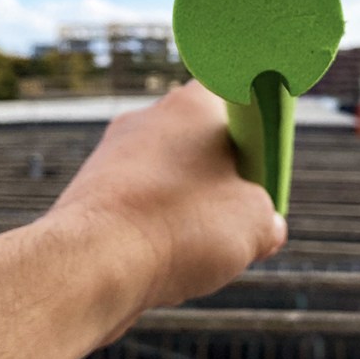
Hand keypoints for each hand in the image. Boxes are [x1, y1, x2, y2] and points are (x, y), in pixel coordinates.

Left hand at [50, 80, 287, 309]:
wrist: (93, 264)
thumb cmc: (180, 226)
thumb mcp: (254, 223)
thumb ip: (268, 216)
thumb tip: (267, 227)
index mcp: (193, 103)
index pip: (234, 95)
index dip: (256, 132)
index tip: (263, 166)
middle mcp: (148, 116)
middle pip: (200, 141)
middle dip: (223, 179)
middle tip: (241, 216)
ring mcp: (113, 152)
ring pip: (168, 177)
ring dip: (187, 208)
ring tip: (198, 248)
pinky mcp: (91, 190)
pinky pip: (138, 205)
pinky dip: (154, 228)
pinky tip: (162, 259)